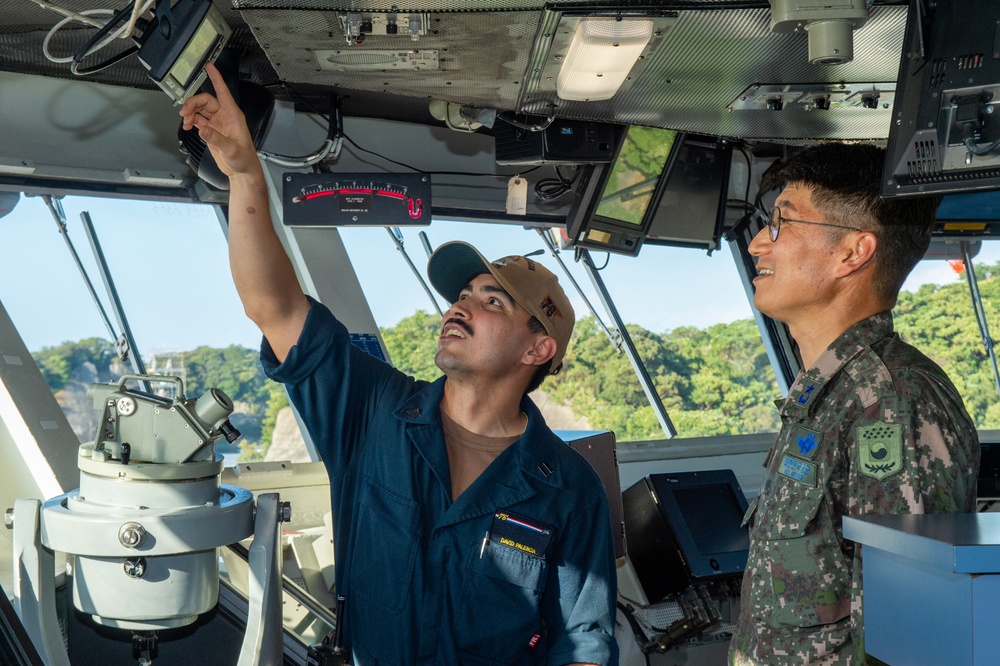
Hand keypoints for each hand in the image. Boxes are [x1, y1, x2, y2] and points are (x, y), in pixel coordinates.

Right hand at [179, 63, 259, 177]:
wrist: (241, 170)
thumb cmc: (243, 159)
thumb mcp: (232, 150)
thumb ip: (217, 140)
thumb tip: (203, 130)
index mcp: (233, 115)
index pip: (223, 91)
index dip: (216, 78)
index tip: (209, 66)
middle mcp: (224, 116)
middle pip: (205, 100)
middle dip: (193, 103)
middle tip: (185, 113)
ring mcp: (217, 122)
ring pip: (199, 109)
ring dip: (190, 112)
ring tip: (185, 122)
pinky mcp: (211, 130)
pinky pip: (197, 119)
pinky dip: (190, 121)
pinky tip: (187, 126)